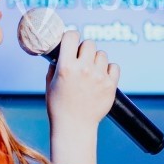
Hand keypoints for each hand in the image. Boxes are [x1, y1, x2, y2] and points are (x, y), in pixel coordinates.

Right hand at [45, 30, 119, 163]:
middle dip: (85, 49)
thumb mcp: (50, 83)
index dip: (71, 37)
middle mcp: (84, 69)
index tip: (71, 41)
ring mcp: (99, 77)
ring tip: (91, 71)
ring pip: (102, 54)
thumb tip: (61, 52)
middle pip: (89, 44)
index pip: (72, 36)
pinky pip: (114, 66)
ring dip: (97, 59)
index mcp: (66, 67)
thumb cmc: (59, 106)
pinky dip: (109, 69)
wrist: (75, 126)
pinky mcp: (110, 85)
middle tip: (82, 58)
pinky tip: (102, 76)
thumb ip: (55, 65)